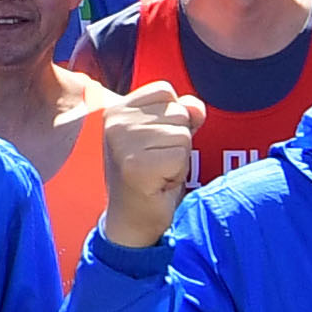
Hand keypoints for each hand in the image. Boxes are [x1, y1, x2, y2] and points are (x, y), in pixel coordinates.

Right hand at [94, 78, 202, 245]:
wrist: (132, 220)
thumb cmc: (151, 176)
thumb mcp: (165, 136)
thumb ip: (183, 113)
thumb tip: (196, 107)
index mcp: (117, 110)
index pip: (165, 90)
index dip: (171, 118)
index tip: (153, 144)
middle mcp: (115, 122)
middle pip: (178, 111)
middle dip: (177, 139)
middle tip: (156, 161)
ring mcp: (122, 143)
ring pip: (182, 134)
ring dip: (179, 156)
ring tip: (159, 171)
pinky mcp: (136, 165)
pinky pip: (181, 154)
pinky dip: (178, 171)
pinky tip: (160, 182)